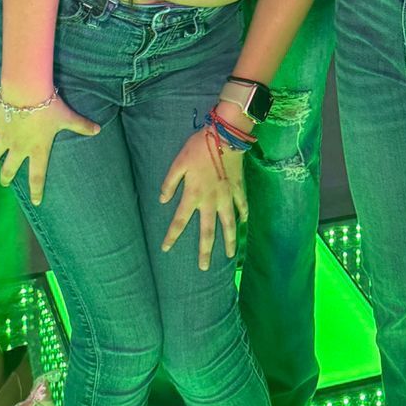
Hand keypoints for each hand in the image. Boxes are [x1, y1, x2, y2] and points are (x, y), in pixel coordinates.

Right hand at [0, 91, 100, 205]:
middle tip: (5, 183)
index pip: (37, 176)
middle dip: (6, 178)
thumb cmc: (48, 107)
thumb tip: (98, 129)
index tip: (36, 202)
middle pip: (10, 168)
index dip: (36, 190)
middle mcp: (18, 147)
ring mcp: (4, 136)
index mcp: (37, 149)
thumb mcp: (67, 117)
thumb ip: (81, 125)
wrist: (26, 92)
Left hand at [160, 128, 247, 269]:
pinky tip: (243, 223)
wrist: (225, 137)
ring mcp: (226, 196)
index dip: (172, 236)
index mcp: (193, 195)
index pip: (179, 221)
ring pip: (229, 224)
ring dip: (229, 240)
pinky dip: (243, 214)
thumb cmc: (198, 148)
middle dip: (205, 251)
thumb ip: (169, 183)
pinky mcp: (238, 188)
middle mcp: (211, 201)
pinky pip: (242, 205)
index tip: (166, 248)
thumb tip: (162, 200)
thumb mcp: (178, 163)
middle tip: (204, 268)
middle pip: (208, 231)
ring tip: (230, 255)